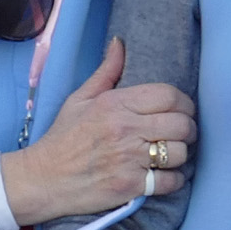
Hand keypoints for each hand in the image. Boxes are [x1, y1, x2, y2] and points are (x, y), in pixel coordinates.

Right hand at [0, 40, 196, 223]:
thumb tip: (120, 43)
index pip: (168, 95)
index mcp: (115, 104)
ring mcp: (129, 159)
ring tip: (171, 154)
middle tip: (182, 133)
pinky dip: (174, 180)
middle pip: (181, 124)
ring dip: (181, 155)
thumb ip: (106, 72)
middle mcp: (125, 129)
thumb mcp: (80, 99)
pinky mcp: (131, 186)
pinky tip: (166, 176)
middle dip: (188, 129)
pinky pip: (170, 181)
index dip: (184, 103)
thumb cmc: (62, 138)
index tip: (182, 110)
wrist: (42, 179)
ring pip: (179, 152)